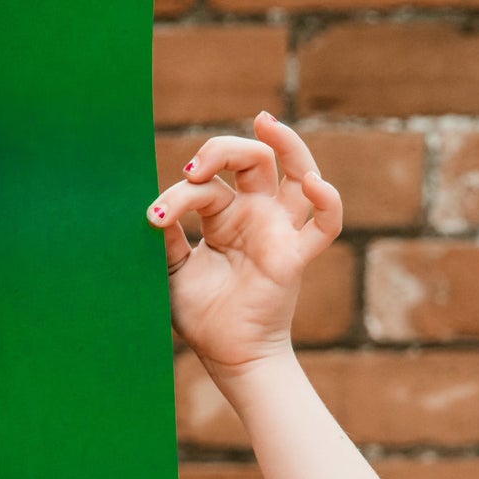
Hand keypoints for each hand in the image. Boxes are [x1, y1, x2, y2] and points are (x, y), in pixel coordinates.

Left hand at [145, 111, 343, 379]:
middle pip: (255, 160)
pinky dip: (327, 202)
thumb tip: (150, 211)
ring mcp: (279, 231)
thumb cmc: (201, 313)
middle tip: (197, 164)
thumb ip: (166, 239)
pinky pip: (324, 225)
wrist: (226, 354)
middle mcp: (256, 214)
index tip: (154, 217)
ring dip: (287, 144)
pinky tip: (314, 184)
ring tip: (265, 123)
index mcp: (226, 215)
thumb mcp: (172, 270)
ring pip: (298, 174)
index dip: (180, 195)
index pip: (207, 186)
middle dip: (225, 149)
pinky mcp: (295, 256)